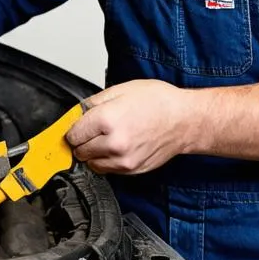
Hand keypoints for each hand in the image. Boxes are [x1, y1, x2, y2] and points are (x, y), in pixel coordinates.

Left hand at [66, 79, 190, 173]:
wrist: (185, 120)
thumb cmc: (159, 102)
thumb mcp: (122, 89)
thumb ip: (94, 102)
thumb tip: (77, 113)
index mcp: (107, 120)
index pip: (73, 134)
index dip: (73, 128)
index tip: (77, 125)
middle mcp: (113, 144)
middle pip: (79, 151)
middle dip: (82, 140)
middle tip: (92, 130)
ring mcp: (123, 160)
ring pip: (91, 164)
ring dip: (93, 153)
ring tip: (106, 138)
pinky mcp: (132, 170)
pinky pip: (107, 170)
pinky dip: (106, 161)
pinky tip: (117, 146)